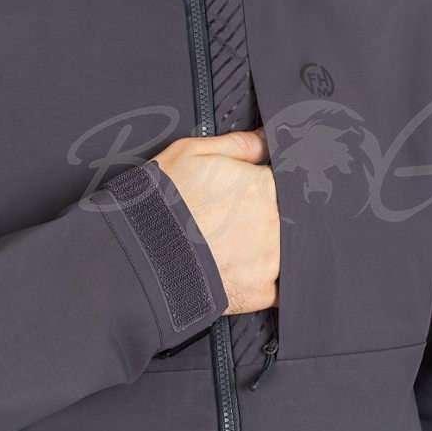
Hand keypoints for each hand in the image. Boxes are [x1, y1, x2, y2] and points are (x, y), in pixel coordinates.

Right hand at [150, 127, 279, 314]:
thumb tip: (266, 137)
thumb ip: (238, 144)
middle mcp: (275, 224)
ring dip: (276, 249)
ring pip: (292, 252)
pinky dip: (271, 282)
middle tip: (245, 220)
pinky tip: (249, 273)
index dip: (277, 185)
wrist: (137, 256)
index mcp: (264, 186)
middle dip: (276, 217)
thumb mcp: (192, 154)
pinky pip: (281, 288)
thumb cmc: (160, 202)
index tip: (262, 192)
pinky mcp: (261, 293)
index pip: (291, 180)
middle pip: (294, 217)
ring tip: (242, 245)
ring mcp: (270, 261)